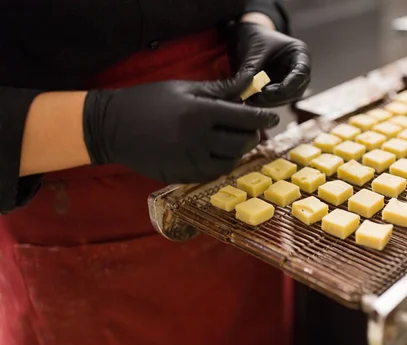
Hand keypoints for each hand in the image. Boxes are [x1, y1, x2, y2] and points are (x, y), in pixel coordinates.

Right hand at [82, 76, 278, 182]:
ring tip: (237, 141)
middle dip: (253, 135)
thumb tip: (248, 85)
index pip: (245, 117)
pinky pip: (213, 174)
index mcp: (200, 112)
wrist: (111, 126)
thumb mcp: (184, 88)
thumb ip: (219, 89)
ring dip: (239, 152)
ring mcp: (189, 160)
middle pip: (242, 142)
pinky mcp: (182, 175)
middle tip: (254, 129)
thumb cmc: (148, 100)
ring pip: (231, 161)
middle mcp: (198, 139)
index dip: (263, 118)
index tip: (273, 117)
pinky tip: (220, 154)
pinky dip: (223, 164)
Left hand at [231, 22, 310, 107]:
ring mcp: (291, 81)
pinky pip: (277, 100)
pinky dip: (264, 101)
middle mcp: (299, 69)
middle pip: (296, 90)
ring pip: (286, 98)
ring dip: (269, 102)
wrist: (246, 36)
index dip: (287, 85)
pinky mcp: (281, 89)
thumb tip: (244, 91)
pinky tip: (250, 99)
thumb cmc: (254, 37)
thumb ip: (251, 70)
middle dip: (276, 97)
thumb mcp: (253, 51)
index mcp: (300, 54)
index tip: (268, 91)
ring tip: (250, 98)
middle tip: (255, 97)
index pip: (302, 73)